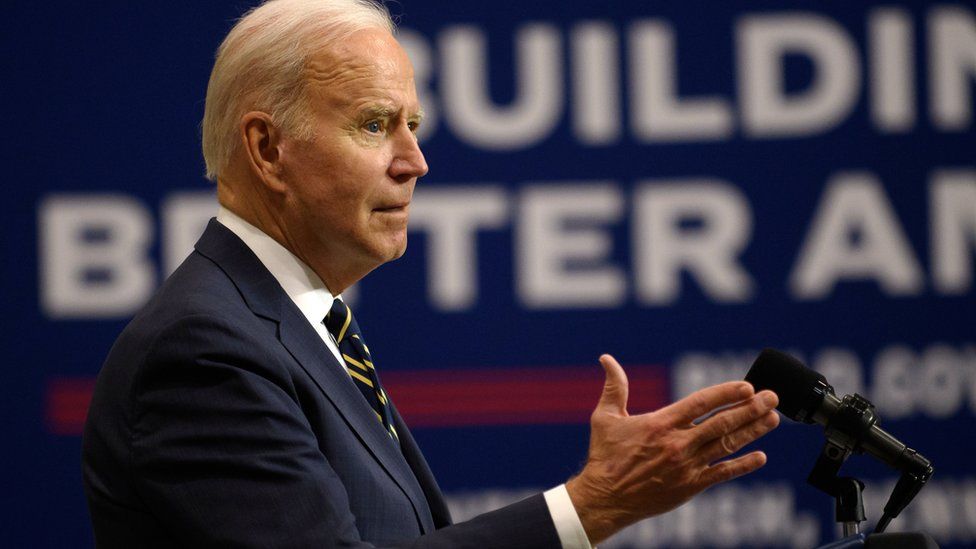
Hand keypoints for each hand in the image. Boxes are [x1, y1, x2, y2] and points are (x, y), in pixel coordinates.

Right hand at [565, 354, 779, 543]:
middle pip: (721, 422)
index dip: (726, 394)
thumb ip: (614, 387)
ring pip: (726, 445)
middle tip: (771, 397)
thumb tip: (606, 359)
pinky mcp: (690, 486)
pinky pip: (722, 474)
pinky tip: (760, 456)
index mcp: (660, 423)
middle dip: (750, 409)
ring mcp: (687, 466)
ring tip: (773, 418)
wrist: (605, 498)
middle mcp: (678, 443)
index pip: (701, 403)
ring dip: (752, 431)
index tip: (747, 386)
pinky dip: (742, 465)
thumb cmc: (604, 456)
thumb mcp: (605, 417)